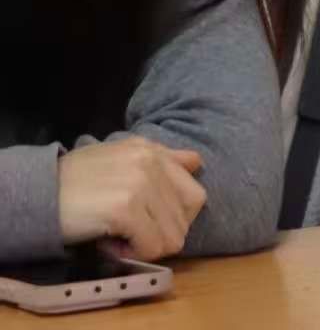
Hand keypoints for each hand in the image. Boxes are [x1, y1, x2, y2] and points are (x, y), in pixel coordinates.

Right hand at [56, 138, 207, 260]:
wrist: (37, 195)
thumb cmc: (77, 182)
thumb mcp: (121, 159)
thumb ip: (161, 160)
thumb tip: (197, 162)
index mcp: (152, 150)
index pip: (195, 193)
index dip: (175, 217)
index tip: (146, 222)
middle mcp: (151, 162)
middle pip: (187, 218)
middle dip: (161, 233)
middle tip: (129, 231)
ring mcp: (140, 184)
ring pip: (173, 236)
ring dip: (145, 245)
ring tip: (117, 235)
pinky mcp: (126, 208)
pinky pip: (153, 246)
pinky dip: (133, 254)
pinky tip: (110, 244)